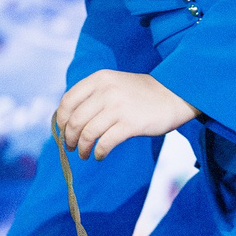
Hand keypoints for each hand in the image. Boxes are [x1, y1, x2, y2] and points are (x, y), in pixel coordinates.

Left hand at [54, 70, 195, 160]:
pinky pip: (105, 143)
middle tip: (71, 147)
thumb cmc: (142, 94)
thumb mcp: (114, 84)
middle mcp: (106, 91)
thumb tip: (68, 119)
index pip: (68, 101)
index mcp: (99, 79)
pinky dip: (99, 153)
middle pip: (74, 120)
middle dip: (69, 138)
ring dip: (82, 148)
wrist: (175, 95)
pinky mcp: (130, 124)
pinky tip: (100, 156)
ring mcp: (118, 108)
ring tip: (85, 154)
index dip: (60, 120)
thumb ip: (93, 95)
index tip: (62, 131)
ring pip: (87, 134)